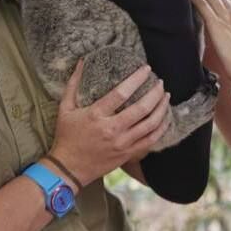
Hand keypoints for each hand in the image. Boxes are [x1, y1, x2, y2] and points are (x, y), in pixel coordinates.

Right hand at [50, 62, 169, 187]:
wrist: (68, 169)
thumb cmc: (66, 137)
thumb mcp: (65, 108)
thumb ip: (73, 84)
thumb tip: (83, 61)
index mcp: (96, 115)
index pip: (121, 93)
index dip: (136, 79)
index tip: (146, 69)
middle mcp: (111, 129)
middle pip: (141, 108)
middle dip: (155, 93)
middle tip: (160, 82)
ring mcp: (122, 144)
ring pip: (150, 125)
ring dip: (162, 108)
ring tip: (165, 96)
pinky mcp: (127, 154)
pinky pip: (150, 141)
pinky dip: (161, 128)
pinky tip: (164, 118)